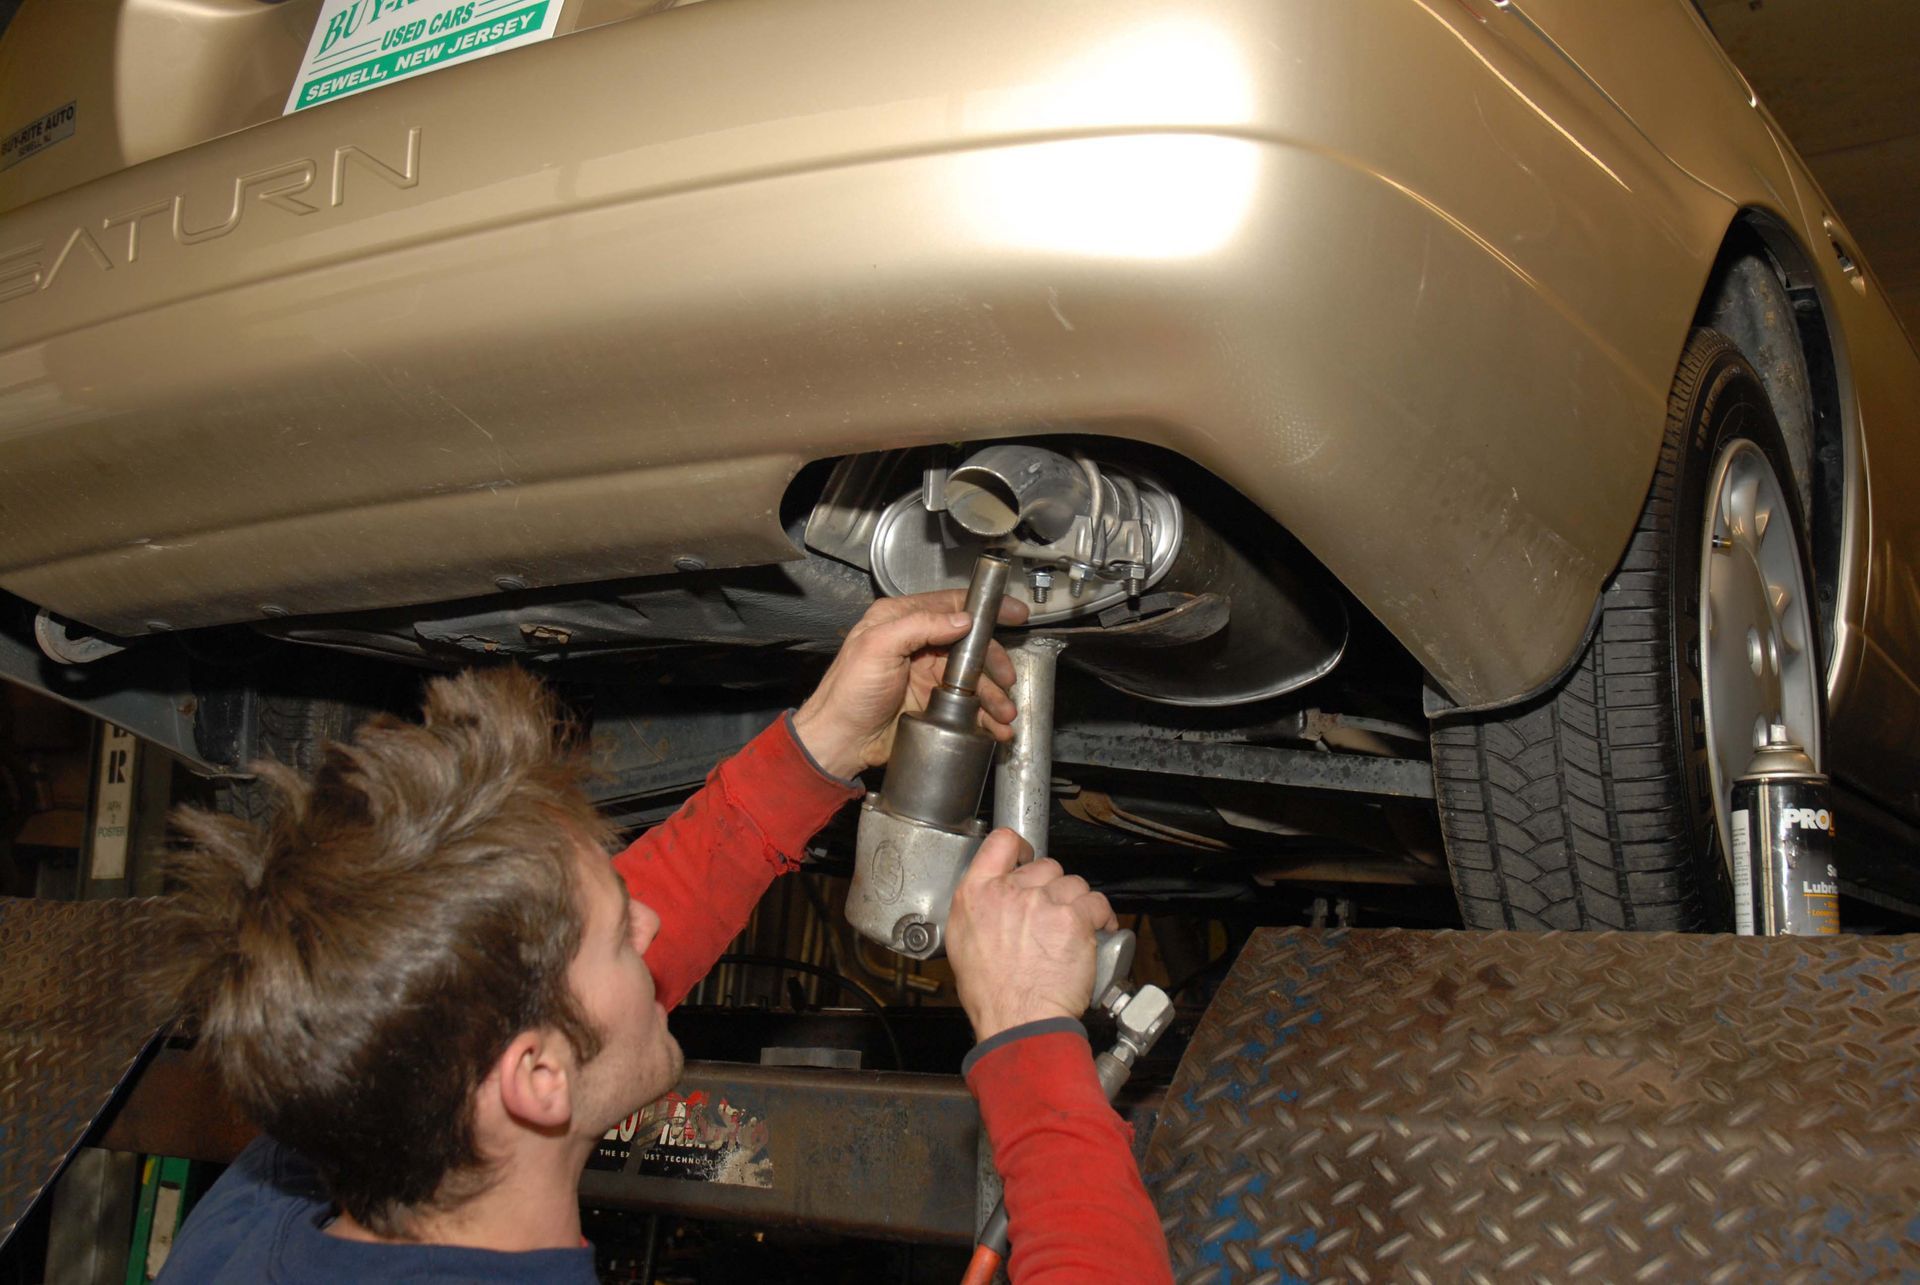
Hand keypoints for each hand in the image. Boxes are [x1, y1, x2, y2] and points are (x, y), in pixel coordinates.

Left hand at [791, 590, 1027, 779]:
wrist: (840, 741)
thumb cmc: (848, 693)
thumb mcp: (877, 647)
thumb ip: (919, 626)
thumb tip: (962, 619)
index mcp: (901, 620)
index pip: (951, 604)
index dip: (986, 608)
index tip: (1015, 613)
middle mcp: (918, 643)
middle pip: (971, 644)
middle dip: (995, 662)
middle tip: (1007, 681)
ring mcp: (927, 674)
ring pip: (974, 677)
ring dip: (994, 695)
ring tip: (1004, 713)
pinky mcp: (932, 702)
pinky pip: (968, 704)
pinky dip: (985, 715)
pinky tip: (996, 726)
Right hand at [945, 829, 1117, 1041]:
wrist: (1017, 1019)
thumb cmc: (992, 994)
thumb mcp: (963, 944)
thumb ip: (978, 911)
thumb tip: (993, 902)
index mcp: (975, 895)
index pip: (1000, 842)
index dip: (1019, 847)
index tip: (1027, 857)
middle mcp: (1009, 892)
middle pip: (1045, 866)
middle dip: (1053, 888)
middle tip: (1052, 916)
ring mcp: (1041, 902)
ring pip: (1073, 884)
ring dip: (1078, 903)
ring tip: (1074, 929)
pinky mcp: (1073, 918)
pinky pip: (1096, 903)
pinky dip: (1101, 916)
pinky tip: (1097, 930)